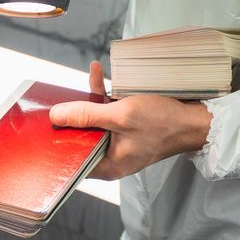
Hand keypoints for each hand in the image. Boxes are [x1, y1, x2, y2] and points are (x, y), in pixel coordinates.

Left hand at [50, 61, 211, 180]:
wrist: (194, 120)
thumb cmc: (163, 122)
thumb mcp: (122, 116)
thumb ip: (87, 115)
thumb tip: (56, 115)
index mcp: (108, 164)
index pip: (73, 157)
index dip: (58, 140)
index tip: (45, 122)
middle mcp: (111, 156)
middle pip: (81, 136)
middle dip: (73, 113)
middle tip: (61, 94)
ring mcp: (119, 142)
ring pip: (94, 121)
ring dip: (90, 99)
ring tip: (91, 76)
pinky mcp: (126, 129)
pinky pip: (108, 113)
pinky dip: (103, 96)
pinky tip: (99, 74)